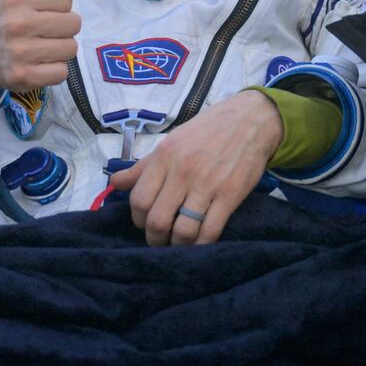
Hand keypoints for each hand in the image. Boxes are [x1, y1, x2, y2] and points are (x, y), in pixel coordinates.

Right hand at [0, 0, 79, 91]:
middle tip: (39, 27)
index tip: (38, 6)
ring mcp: (18, 52)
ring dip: (58, 47)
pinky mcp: (22, 77)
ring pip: (69, 48)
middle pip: (73, 23)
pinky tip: (35, 61)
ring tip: (38, 43)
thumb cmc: (6, 6)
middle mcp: (16, 22)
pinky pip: (61, 73)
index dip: (56, 3)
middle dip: (60, 26)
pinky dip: (52, 69)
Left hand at [111, 91, 284, 246]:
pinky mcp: (230, 196)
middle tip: (159, 239)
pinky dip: (201, 245)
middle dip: (154, 238)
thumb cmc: (206, 130)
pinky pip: (210, 231)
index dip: (137, 218)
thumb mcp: (170, 142)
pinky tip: (198, 243)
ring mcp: (208, 185)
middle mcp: (183, 172)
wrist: (250, 120)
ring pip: (183, 231)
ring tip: (177, 243)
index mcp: (164, 157)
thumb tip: (115, 183)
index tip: (143, 222)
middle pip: (157, 221)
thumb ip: (143, 166)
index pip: (139, 200)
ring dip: (177, 244)